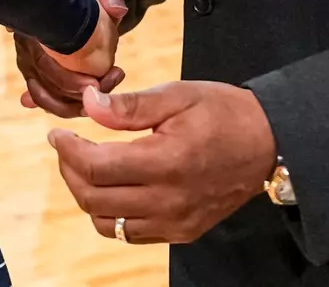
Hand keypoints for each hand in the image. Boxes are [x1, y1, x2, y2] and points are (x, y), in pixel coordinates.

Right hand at [16, 0, 128, 116]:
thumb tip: (117, 10)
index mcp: (35, 17)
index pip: (43, 59)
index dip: (66, 79)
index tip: (95, 83)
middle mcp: (26, 39)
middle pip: (43, 81)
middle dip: (75, 94)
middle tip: (107, 85)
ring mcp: (29, 55)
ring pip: (43, 93)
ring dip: (72, 103)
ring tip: (106, 88)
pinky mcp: (37, 66)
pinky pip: (45, 93)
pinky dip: (63, 104)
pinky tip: (84, 105)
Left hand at [49, 81, 277, 244]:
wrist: (270, 144)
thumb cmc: (225, 113)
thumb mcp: (179, 95)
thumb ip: (131, 105)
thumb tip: (89, 104)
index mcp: (165, 161)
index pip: (96, 167)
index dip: (68, 151)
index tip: (58, 134)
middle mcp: (168, 200)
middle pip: (94, 199)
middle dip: (70, 172)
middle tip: (67, 148)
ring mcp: (175, 222)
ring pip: (108, 224)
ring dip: (87, 197)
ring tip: (87, 168)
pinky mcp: (182, 232)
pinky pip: (132, 233)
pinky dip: (112, 215)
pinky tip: (114, 188)